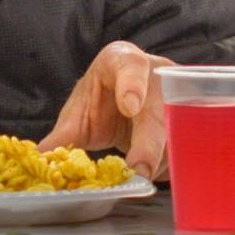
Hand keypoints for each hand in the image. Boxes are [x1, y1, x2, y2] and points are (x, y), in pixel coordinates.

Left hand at [37, 41, 174, 179]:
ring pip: (175, 132)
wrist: (127, 100)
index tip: (130, 106)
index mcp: (122, 61)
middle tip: (139, 168)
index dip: (131, 84)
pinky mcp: (192, 118)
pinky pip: (186, 146)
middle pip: (157, 107)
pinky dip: (169, 165)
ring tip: (139, 173)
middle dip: (150, 141)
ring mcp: (179, 94)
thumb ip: (65, 135)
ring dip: (158, 159)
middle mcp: (156, 73)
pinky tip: (155, 171)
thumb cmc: (103, 100)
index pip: (130, 66)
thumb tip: (41, 157)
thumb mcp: (80, 113)